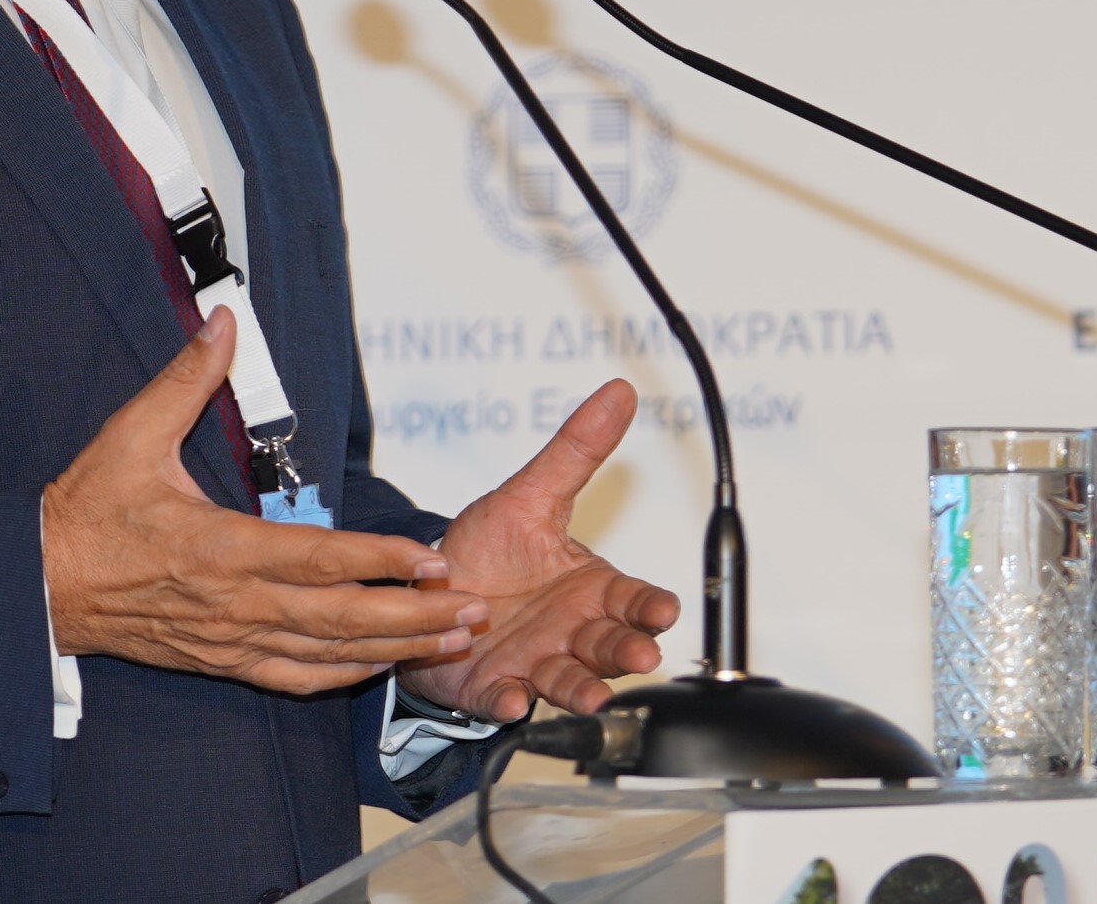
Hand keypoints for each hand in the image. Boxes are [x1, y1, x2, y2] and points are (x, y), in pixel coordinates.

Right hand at [43, 311, 488, 693]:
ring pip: (326, 655)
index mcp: (219, 548)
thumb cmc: (88, 511)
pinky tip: (381, 666)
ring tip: (451, 639)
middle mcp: (234, 604)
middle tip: (472, 610)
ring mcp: (229, 640)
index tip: (429, 558)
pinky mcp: (220, 660)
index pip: (315, 559)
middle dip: (412, 617)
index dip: (377, 561)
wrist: (40, 588)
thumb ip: (186, 376)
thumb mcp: (131, 433)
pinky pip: (293, 678)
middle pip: (339, 619)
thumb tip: (223, 319)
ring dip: (393, 650)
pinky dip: (343, 676)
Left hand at [397, 378, 680, 722]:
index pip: (631, 600)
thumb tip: (618, 391)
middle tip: (641, 657)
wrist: (432, 586)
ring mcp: (532, 663)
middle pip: (609, 645)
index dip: (650, 606)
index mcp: (588, 589)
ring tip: (594, 697)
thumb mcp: (532, 493)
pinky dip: (508, 703)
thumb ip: (576, 450)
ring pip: (567, 680)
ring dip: (582, 690)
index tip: (664, 609)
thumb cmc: (492, 547)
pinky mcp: (491, 686)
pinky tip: (513, 700)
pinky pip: (502, 699)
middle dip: (626, 652)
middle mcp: (569, 632)